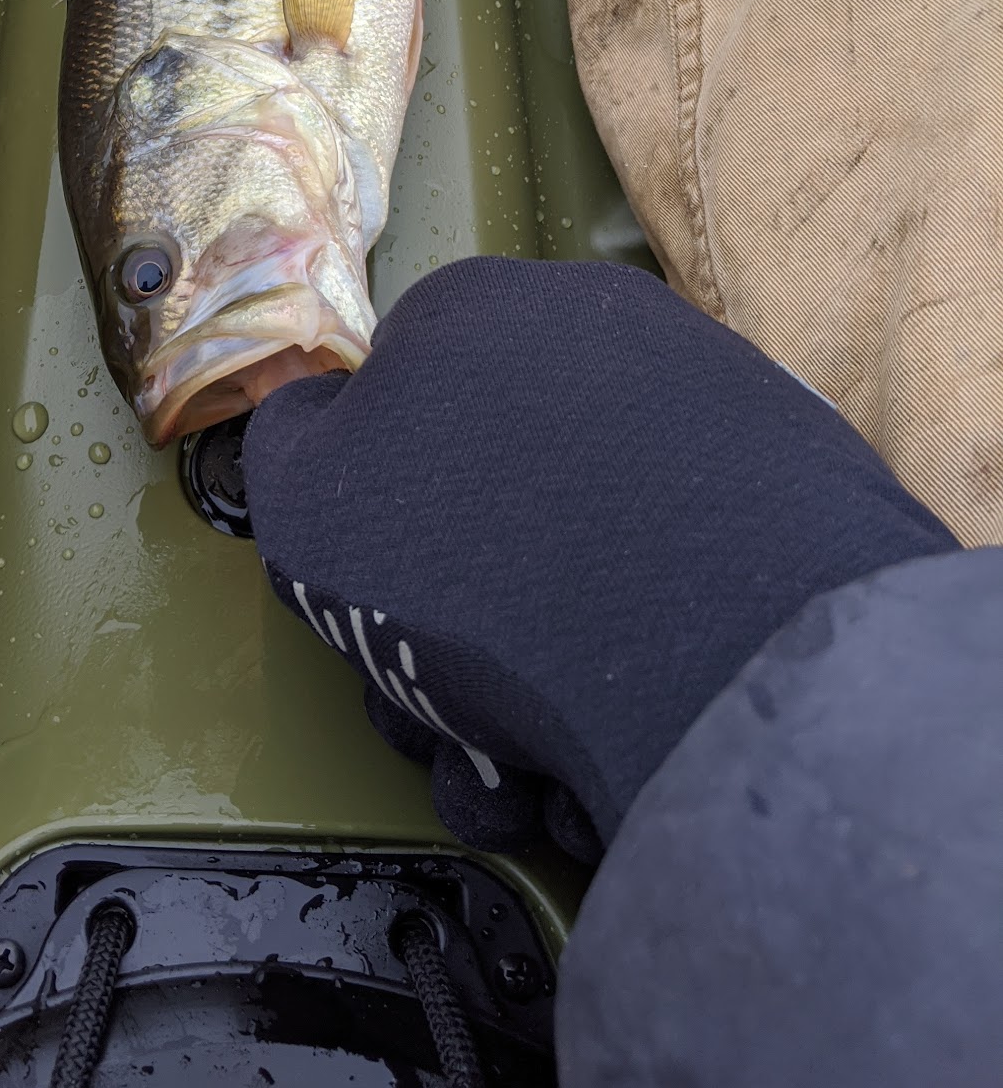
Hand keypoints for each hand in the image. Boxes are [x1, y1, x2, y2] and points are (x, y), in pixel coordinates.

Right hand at [241, 257, 954, 861]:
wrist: (717, 644)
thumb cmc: (476, 562)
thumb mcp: (304, 501)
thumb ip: (287, 446)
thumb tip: (315, 419)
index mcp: (473, 309)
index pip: (392, 410)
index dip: (369, 537)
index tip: (376, 623)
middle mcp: (597, 333)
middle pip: (489, 510)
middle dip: (454, 649)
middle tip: (457, 731)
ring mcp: (712, 408)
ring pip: (584, 573)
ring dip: (539, 697)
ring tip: (541, 778)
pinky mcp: (800, 496)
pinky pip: (682, 596)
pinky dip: (644, 683)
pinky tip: (624, 761)